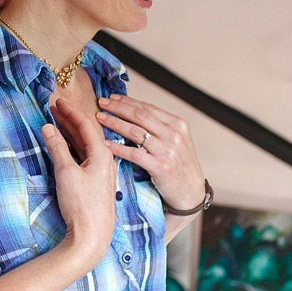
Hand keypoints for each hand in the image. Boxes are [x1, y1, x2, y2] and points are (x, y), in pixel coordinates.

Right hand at [43, 98, 118, 272]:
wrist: (93, 237)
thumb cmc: (82, 206)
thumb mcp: (65, 173)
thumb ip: (57, 148)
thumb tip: (48, 127)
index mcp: (102, 154)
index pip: (86, 125)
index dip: (70, 112)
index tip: (58, 101)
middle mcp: (105, 161)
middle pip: (87, 133)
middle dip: (69, 120)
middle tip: (54, 107)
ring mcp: (102, 173)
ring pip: (86, 146)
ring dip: (71, 133)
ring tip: (56, 122)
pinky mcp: (96, 184)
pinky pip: (85, 157)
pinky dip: (73, 148)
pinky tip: (65, 146)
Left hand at [96, 93, 205, 213]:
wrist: (191, 192)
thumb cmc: (180, 166)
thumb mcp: (176, 141)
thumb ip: (159, 127)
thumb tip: (132, 112)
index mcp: (178, 124)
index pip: (148, 107)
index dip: (127, 101)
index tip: (111, 98)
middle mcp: (174, 135)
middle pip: (140, 115)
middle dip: (117, 107)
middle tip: (101, 103)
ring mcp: (168, 151)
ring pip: (135, 131)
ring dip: (114, 123)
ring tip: (100, 118)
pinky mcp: (161, 167)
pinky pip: (134, 154)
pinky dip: (117, 148)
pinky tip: (105, 144)